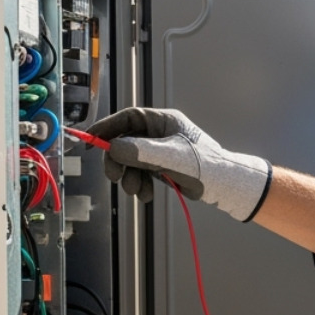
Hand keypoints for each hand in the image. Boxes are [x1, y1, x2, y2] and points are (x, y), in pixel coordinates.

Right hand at [84, 108, 272, 220]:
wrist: (223, 186)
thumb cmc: (205, 165)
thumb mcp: (171, 157)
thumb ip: (141, 151)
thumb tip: (113, 146)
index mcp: (162, 121)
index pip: (127, 118)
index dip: (106, 127)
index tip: (90, 140)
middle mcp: (158, 133)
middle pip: (124, 142)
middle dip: (118, 161)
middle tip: (116, 177)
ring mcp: (158, 151)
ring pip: (130, 161)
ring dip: (130, 178)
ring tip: (138, 191)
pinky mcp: (160, 167)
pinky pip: (140, 174)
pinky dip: (139, 186)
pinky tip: (147, 196)